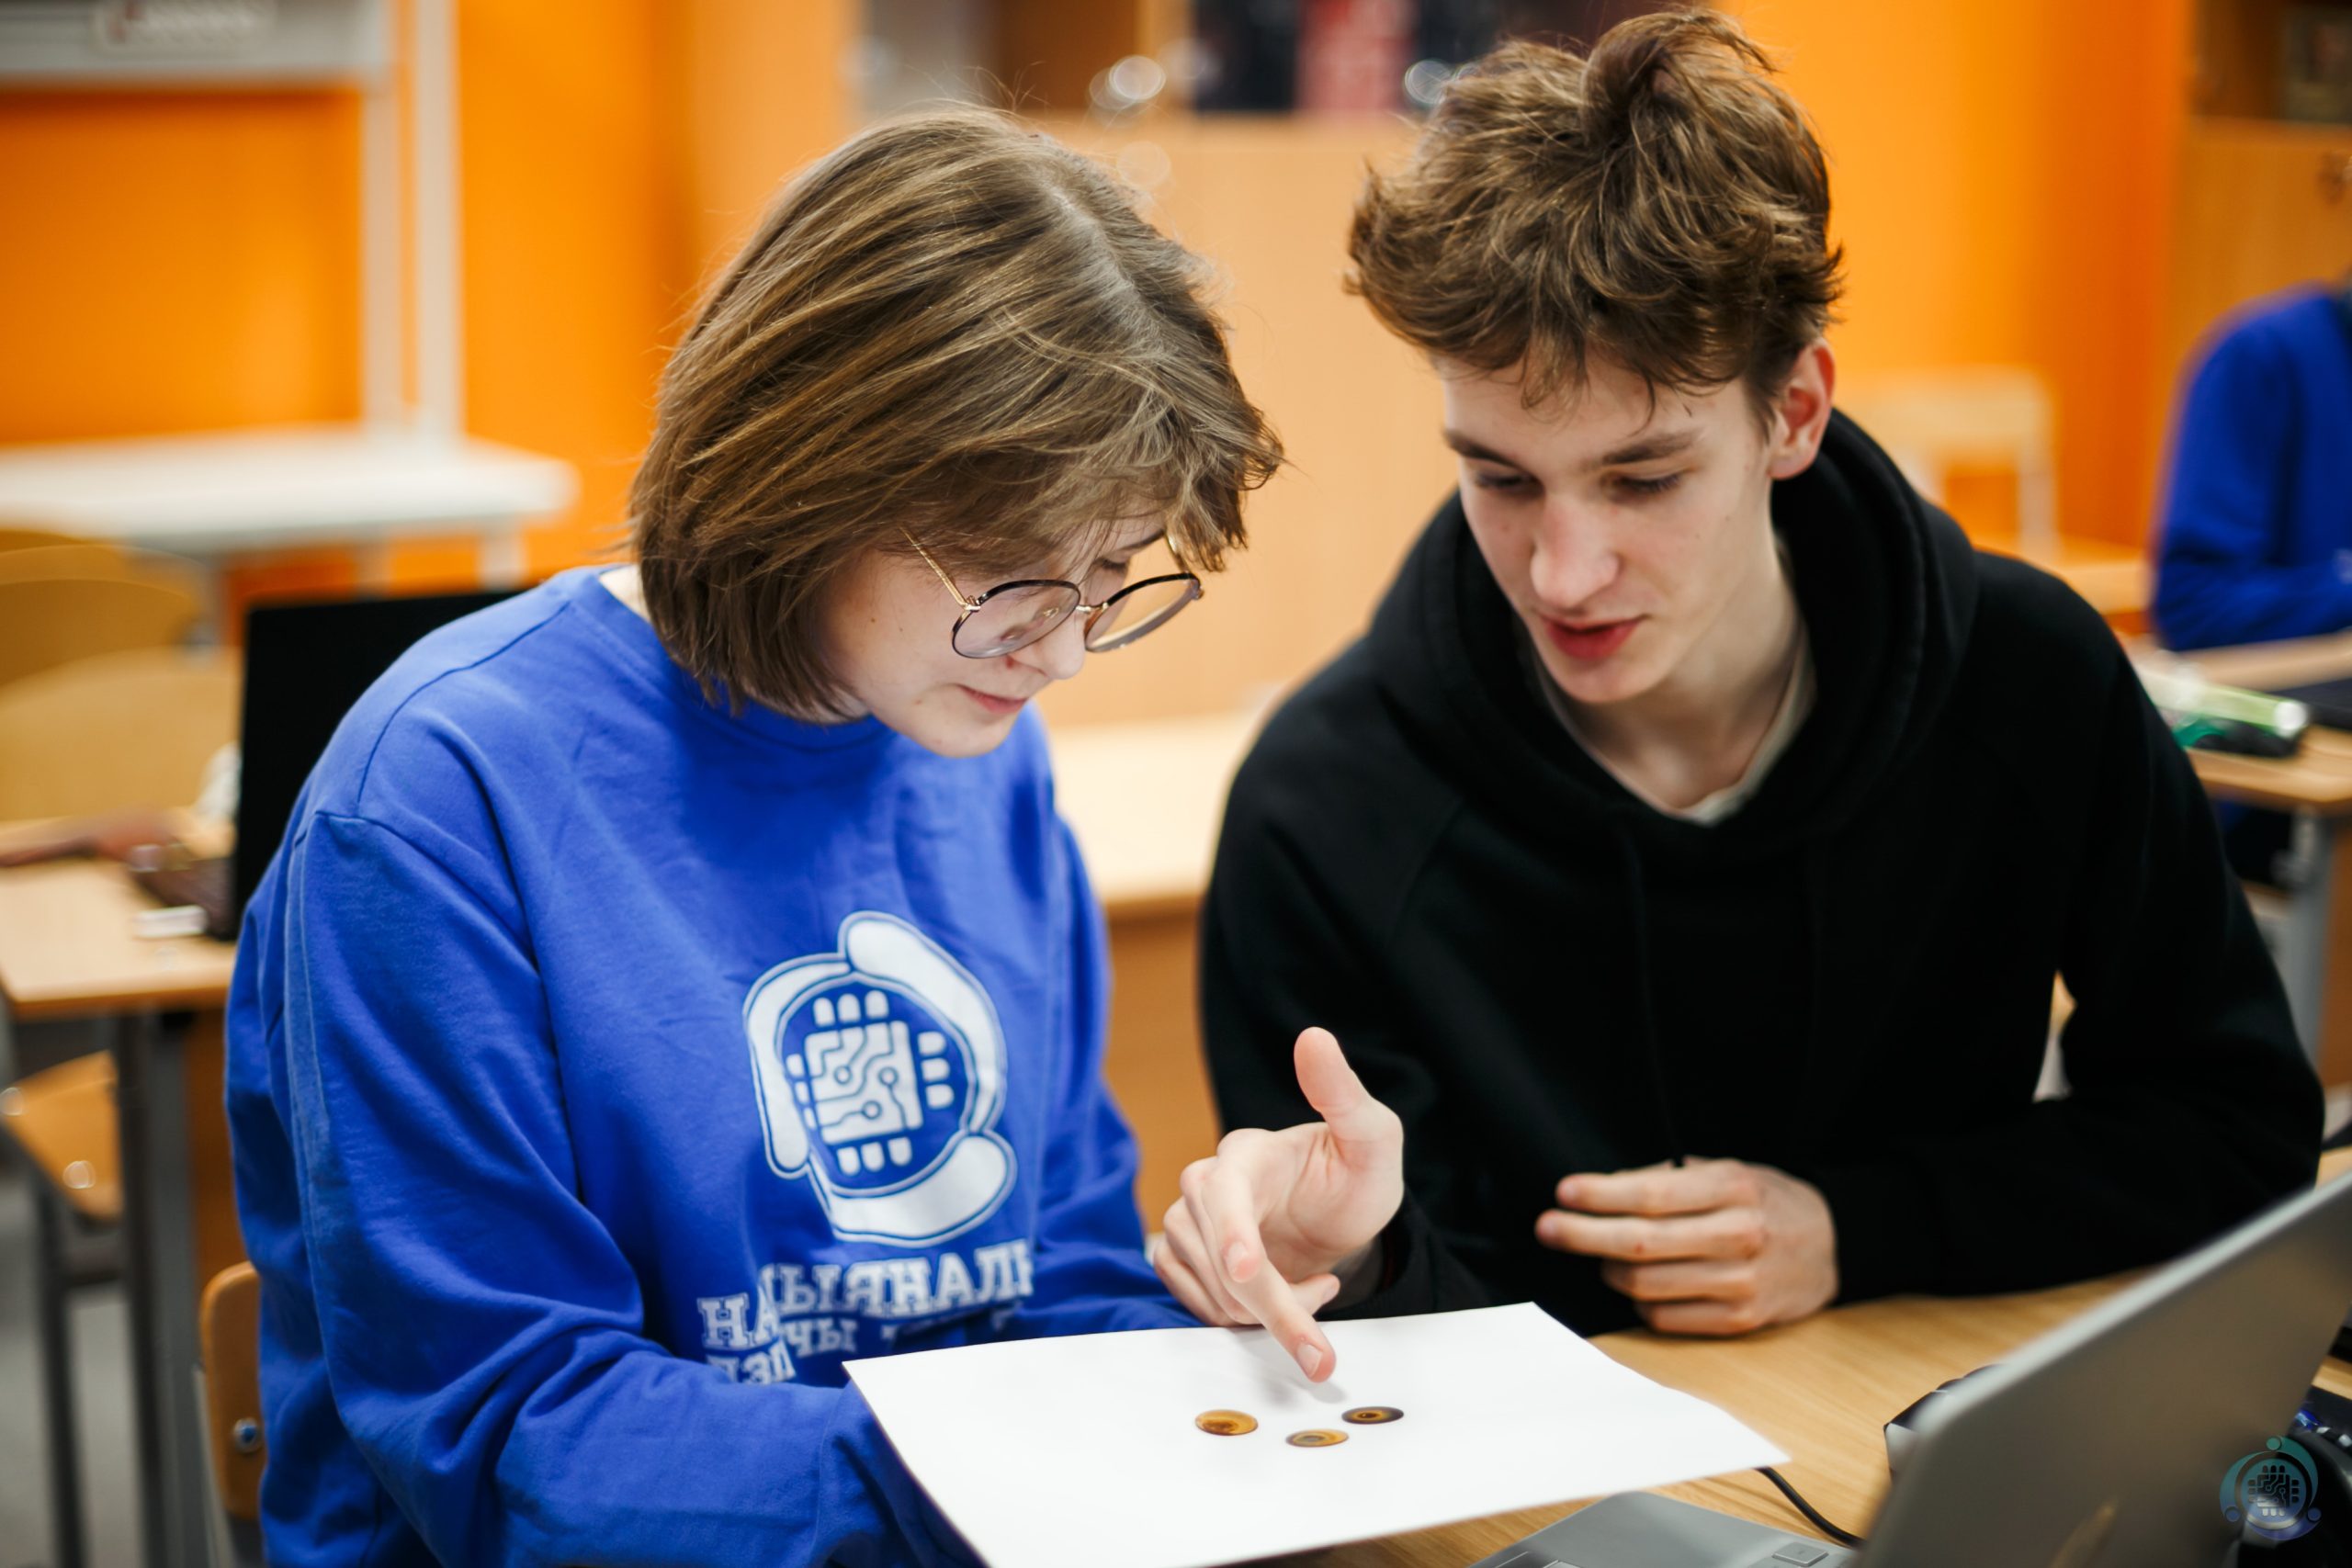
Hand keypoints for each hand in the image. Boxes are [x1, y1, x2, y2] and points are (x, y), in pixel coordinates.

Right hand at [1149, 1027, 1403, 1381]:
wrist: (1340, 1218)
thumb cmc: (1355, 1174)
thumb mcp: (1371, 1136)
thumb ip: (1343, 1093)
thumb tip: (1314, 1038)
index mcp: (1248, 1152)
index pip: (1223, 1192)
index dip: (1232, 1232)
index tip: (1247, 1269)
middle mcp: (1209, 1183)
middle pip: (1221, 1257)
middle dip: (1272, 1307)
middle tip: (1320, 1351)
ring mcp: (1191, 1223)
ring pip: (1210, 1289)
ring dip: (1265, 1314)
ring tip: (1317, 1292)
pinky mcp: (1184, 1259)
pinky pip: (1197, 1304)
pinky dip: (1239, 1320)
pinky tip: (1283, 1302)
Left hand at [1535, 1158, 1837, 1335]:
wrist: (1831, 1245)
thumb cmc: (1765, 1200)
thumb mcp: (1726, 1171)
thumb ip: (1669, 1178)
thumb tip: (1604, 1189)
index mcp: (1733, 1189)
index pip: (1651, 1195)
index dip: (1600, 1196)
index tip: (1563, 1193)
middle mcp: (1738, 1236)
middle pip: (1641, 1244)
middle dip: (1583, 1236)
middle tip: (1548, 1228)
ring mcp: (1741, 1283)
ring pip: (1647, 1286)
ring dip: (1609, 1270)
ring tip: (1598, 1256)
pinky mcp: (1739, 1321)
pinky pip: (1666, 1318)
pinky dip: (1639, 1302)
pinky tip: (1634, 1285)